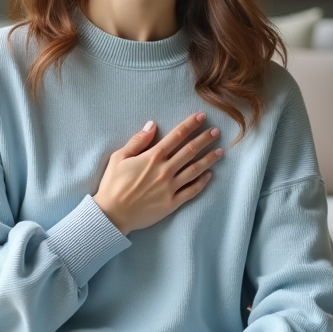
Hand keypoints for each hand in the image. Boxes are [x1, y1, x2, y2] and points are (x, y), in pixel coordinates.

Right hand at [93, 112, 223, 235]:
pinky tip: (209, 175)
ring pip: (195, 170)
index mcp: (152, 157)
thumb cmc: (112, 184)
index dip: (190, 124)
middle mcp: (164, 170)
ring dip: (209, 159)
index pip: (176, 136)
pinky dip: (202, 182)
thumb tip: (152, 125)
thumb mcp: (119, 157)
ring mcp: (170, 187)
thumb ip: (138, 141)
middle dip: (205, 139)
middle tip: (216, 131)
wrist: (112, 214)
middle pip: (190, 150)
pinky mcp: (172, 203)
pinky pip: (191, 191)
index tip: (202, 117)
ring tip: (220, 151)